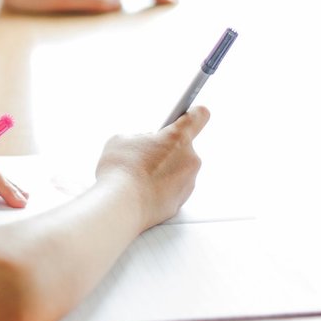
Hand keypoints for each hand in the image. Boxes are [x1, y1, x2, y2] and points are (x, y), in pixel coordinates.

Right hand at [96, 106, 208, 229]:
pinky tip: (142, 191)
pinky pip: (172, 189)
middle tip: (144, 156)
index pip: (199, 116)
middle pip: (182, 148)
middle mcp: (190, 159)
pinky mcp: (181, 203)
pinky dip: (160, 189)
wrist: (121, 207)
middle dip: (166, 150)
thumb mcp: (122, 140)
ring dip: (163, 171)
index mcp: (178, 138)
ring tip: (139, 177)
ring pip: (177, 170)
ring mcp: (188, 183)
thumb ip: (139, 138)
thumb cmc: (121, 170)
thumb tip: (144, 145)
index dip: (193, 114)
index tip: (189, 114)